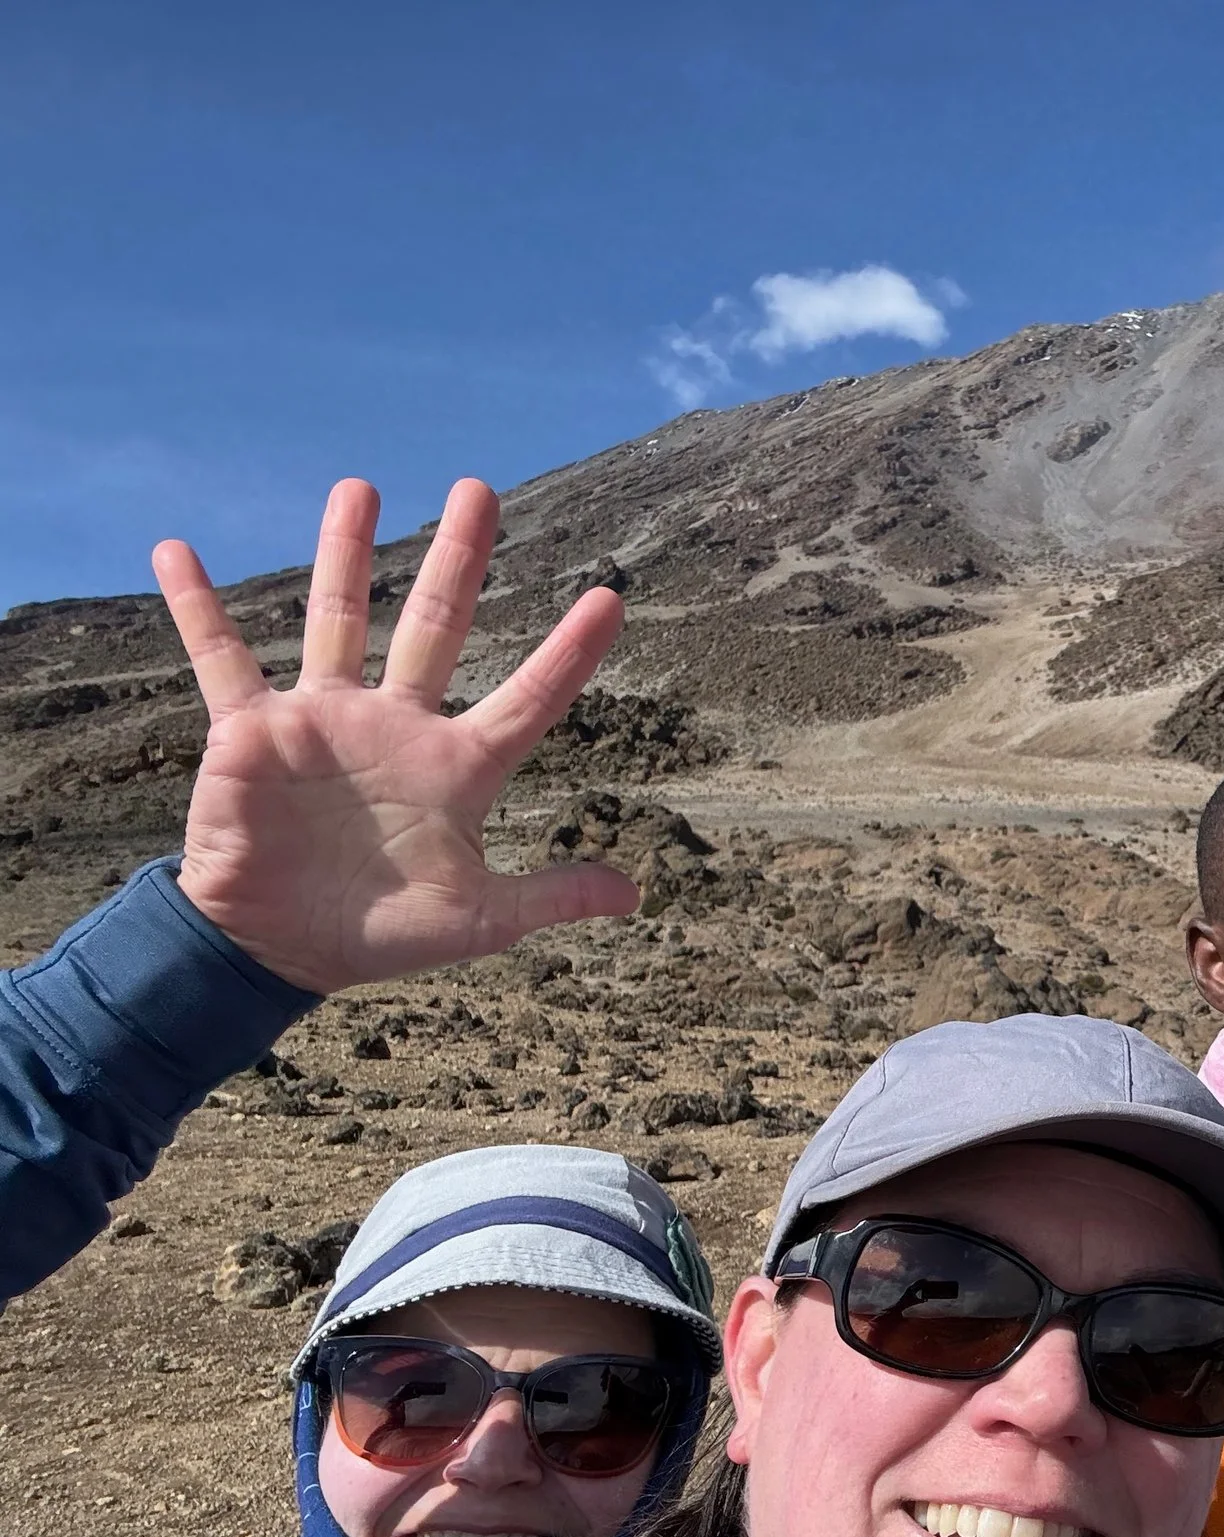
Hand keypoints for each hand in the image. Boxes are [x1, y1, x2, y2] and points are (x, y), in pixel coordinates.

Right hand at [157, 477, 640, 993]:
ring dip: (346, 554)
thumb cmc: (378, 934)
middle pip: (435, 626)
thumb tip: (634, 897)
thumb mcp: (478, 921)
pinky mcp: (252, 731)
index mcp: (456, 766)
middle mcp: (395, 726)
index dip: (569, 652)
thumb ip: (549, 897)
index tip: (610, 598)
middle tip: (480, 491)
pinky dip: (198, 607)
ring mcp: (323, 720)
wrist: (276, 951)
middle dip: (458, 561)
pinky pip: (221, 658)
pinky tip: (178, 552)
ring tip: (360, 488)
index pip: (529, 697)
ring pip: (339, 621)